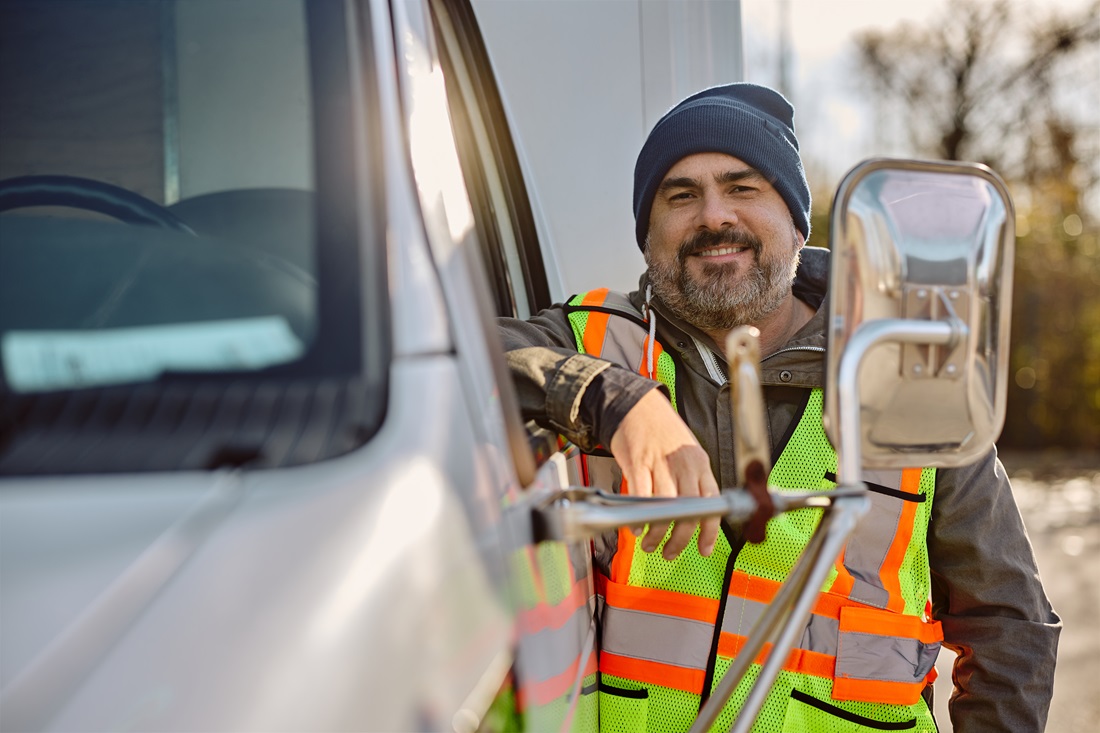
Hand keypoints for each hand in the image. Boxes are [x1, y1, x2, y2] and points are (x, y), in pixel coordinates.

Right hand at [608, 389, 720, 558]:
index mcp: (700, 464)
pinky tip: (636, 528)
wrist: (637, 405)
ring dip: (657, 533)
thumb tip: (696, 513)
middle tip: (670, 552)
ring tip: (650, 544)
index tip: (704, 549)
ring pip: (665, 509)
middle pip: (689, 512)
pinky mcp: (637, 462)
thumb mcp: (687, 452)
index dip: (709, 532)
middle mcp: (683, 465)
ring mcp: (660, 464)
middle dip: (679, 540)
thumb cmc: (662, 430)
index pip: (712, 504)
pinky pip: (641, 496)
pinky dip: (639, 517)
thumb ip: (693, 481)